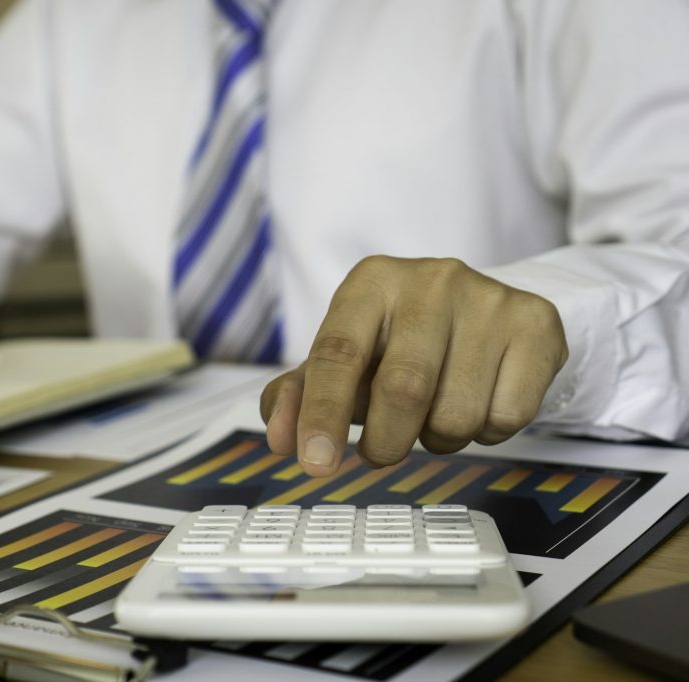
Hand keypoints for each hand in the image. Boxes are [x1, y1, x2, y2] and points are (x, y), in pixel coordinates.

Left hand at [261, 256, 567, 475]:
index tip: (315, 463)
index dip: (322, 414)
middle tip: (380, 453)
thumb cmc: (397, 342)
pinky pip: (508, 417)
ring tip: (434, 413)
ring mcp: (489, 299)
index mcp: (371, 282)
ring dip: (438, 438)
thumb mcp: (343, 360)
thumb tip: (282, 440)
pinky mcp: (536, 325)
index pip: (338, 353)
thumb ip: (299, 397)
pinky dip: (486, 433)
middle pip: (403, 388)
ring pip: (458, 413)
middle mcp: (431, 279)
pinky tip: (477, 402)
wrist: (482, 311)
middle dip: (386, 442)